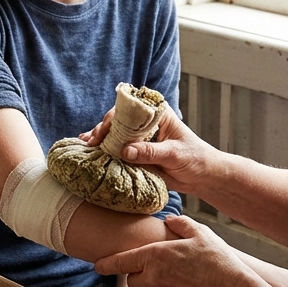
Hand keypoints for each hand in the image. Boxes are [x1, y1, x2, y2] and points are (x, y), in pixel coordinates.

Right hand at [82, 107, 218, 196]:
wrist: (201, 176)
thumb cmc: (194, 158)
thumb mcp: (174, 154)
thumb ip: (150, 152)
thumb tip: (125, 150)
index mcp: (157, 114)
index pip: (132, 109)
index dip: (115, 118)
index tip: (104, 131)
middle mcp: (146, 123)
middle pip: (119, 121)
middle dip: (103, 129)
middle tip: (92, 141)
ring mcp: (139, 138)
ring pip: (115, 134)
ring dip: (100, 139)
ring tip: (85, 145)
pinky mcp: (136, 153)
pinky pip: (118, 150)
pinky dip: (105, 151)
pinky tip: (90, 152)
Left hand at [95, 215, 256, 286]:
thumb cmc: (218, 259)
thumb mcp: (200, 233)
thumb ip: (180, 224)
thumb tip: (170, 219)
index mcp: (155, 256)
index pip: (120, 262)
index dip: (106, 264)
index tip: (97, 264)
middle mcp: (154, 277)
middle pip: (131, 280)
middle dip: (137, 274)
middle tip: (154, 265)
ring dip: (158, 282)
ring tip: (182, 273)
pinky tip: (191, 285)